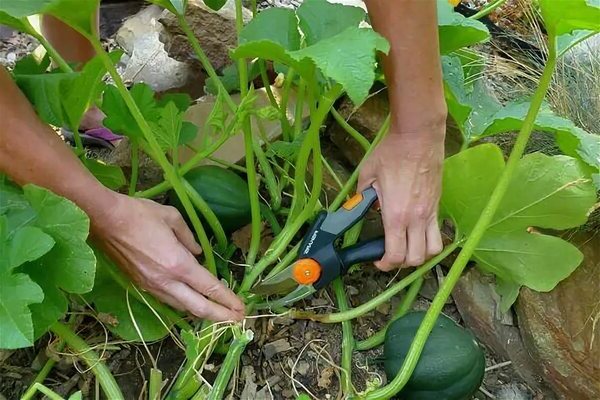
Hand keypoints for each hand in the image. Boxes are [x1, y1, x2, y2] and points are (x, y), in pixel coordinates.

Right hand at [91, 193, 244, 321]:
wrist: (103, 220)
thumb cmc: (139, 214)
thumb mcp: (172, 218)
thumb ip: (190, 237)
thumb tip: (198, 252)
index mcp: (178, 264)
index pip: (209, 288)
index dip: (228, 300)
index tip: (242, 308)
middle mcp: (166, 281)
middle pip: (198, 307)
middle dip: (221, 316)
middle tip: (238, 321)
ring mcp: (151, 286)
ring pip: (182, 307)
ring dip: (202, 313)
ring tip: (219, 316)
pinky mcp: (140, 285)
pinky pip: (168, 300)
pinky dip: (184, 305)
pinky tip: (191, 304)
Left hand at [358, 131, 443, 270]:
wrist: (418, 136)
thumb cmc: (392, 153)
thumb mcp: (367, 175)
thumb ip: (363, 197)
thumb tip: (362, 207)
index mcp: (396, 215)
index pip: (395, 255)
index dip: (385, 264)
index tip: (377, 261)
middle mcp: (416, 219)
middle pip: (416, 259)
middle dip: (402, 263)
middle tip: (390, 255)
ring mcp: (431, 212)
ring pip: (433, 250)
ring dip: (420, 255)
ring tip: (408, 247)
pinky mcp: (438, 204)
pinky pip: (438, 232)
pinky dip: (430, 240)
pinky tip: (417, 231)